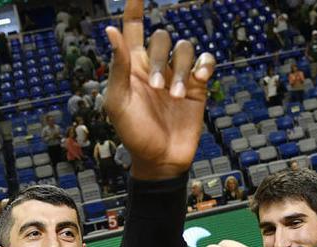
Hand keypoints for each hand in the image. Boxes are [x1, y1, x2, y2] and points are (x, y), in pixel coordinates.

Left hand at [104, 0, 215, 179]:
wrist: (160, 160)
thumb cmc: (134, 135)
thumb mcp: (118, 102)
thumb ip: (118, 67)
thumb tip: (111, 31)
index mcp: (132, 67)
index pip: (133, 28)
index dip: (135, 7)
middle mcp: (155, 66)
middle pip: (162, 38)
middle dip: (161, 58)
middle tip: (157, 89)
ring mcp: (177, 75)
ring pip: (184, 49)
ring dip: (180, 70)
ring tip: (175, 97)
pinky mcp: (198, 86)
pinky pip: (205, 60)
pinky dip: (203, 65)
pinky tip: (198, 79)